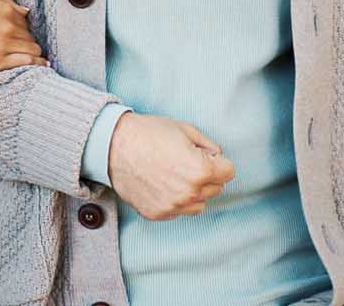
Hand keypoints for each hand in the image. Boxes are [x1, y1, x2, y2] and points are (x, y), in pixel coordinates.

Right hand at [0, 0, 45, 73]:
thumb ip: (3, 2)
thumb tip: (26, 10)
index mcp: (5, 7)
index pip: (26, 18)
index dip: (22, 27)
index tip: (20, 34)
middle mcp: (8, 24)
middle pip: (30, 34)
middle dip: (26, 40)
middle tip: (22, 47)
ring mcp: (4, 44)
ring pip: (32, 49)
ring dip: (33, 53)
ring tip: (35, 58)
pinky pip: (27, 63)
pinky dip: (36, 64)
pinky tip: (42, 66)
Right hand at [105, 113, 233, 220]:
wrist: (113, 146)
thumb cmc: (148, 134)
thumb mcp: (185, 129)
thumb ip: (209, 145)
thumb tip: (218, 156)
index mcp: (201, 170)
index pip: (229, 172)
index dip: (217, 161)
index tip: (204, 155)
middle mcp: (190, 193)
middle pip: (216, 189)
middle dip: (207, 176)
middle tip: (185, 162)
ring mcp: (173, 206)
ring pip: (199, 204)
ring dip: (194, 192)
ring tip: (174, 174)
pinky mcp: (158, 214)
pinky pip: (178, 211)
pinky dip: (175, 200)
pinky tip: (161, 183)